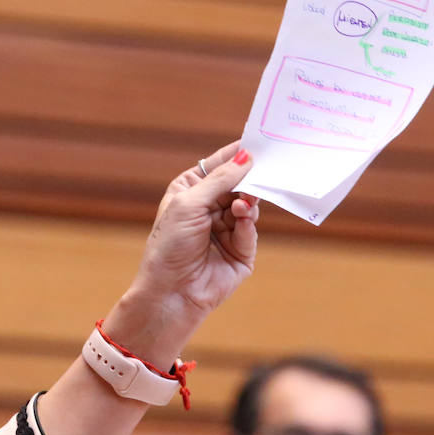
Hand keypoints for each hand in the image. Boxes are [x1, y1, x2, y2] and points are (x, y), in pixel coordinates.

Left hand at [102, 141, 257, 365]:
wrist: (172, 292)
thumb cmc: (170, 245)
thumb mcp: (190, 203)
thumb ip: (221, 180)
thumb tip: (247, 157)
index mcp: (191, 190)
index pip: (218, 166)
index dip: (236, 154)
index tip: (258, 142)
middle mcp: (209, 207)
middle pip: (238, 183)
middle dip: (249, 178)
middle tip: (263, 169)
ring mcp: (226, 228)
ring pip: (248, 205)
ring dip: (247, 201)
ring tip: (242, 204)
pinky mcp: (241, 250)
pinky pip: (250, 229)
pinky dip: (248, 223)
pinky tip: (240, 220)